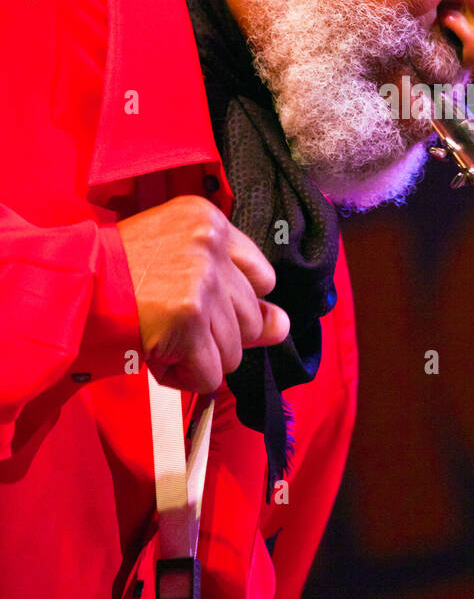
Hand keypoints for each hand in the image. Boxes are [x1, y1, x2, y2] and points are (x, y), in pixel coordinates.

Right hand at [116, 194, 289, 393]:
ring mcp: (203, 283)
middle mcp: (212, 246)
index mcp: (209, 220)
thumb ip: (234, 288)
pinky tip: (155, 355)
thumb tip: (282, 327)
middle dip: (215, 334)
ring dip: (198, 358)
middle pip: (250, 317)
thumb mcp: (175, 258)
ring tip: (160, 337)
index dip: (232, 303)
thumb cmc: (114, 274)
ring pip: (234, 351)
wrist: (66, 289)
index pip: (262, 276)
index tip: (201, 306)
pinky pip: (211, 375)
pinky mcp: (190, 320)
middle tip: (171, 324)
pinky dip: (183, 378)